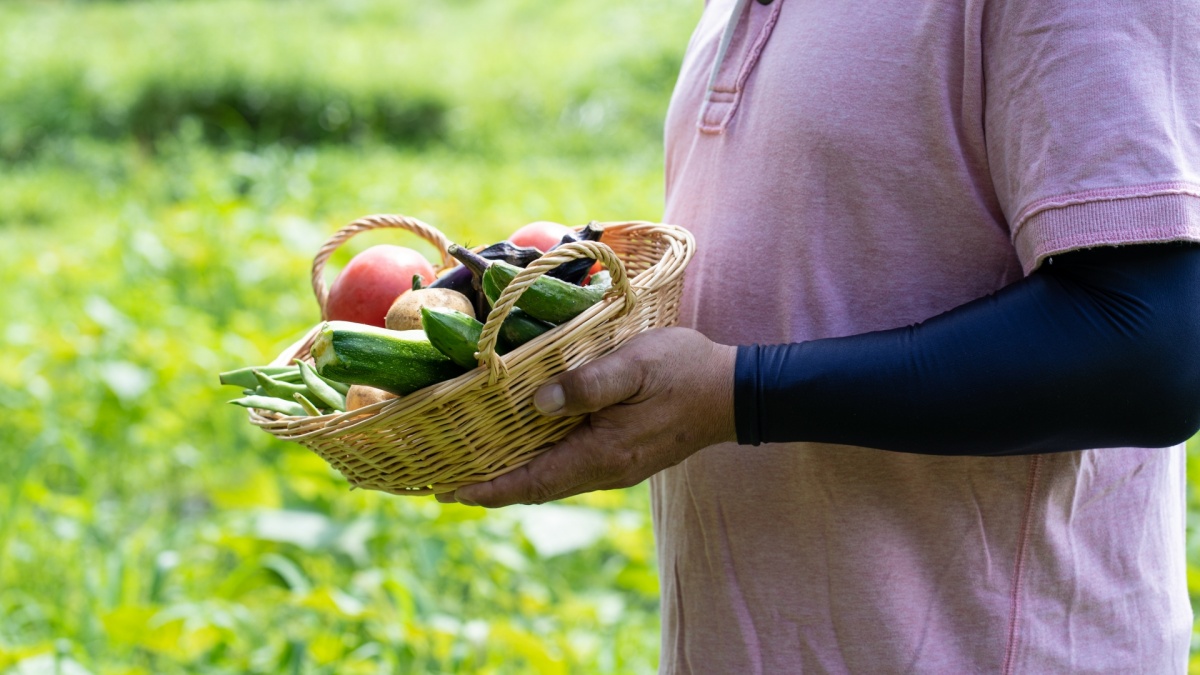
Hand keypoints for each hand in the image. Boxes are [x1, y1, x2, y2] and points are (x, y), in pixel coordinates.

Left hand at [436, 327, 736, 506]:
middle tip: (446, 480)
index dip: (490, 489)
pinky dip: (539, 463)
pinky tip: (524, 446)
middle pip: (537, 487)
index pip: (533, 482)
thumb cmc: (683, 371)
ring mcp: (615, 466)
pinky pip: (569, 467)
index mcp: (602, 453)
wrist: (733, 392)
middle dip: (492, 486)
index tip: (451, 491)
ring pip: (552, 479)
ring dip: (514, 476)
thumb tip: (537, 402)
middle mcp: (604, 470)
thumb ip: (586, 384)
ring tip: (474, 466)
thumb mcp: (633, 366)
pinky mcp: (622, 455)